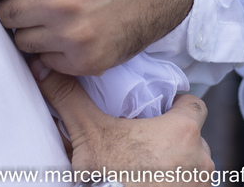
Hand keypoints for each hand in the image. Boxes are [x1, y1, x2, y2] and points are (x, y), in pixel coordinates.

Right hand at [32, 58, 214, 177]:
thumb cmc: (109, 177)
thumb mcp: (88, 134)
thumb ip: (71, 98)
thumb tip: (42, 69)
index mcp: (184, 131)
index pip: (195, 105)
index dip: (178, 106)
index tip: (160, 112)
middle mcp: (201, 157)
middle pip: (194, 137)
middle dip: (175, 140)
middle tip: (148, 144)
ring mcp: (201, 184)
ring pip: (194, 165)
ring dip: (178, 165)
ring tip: (150, 169)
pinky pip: (191, 186)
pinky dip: (177, 185)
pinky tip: (154, 184)